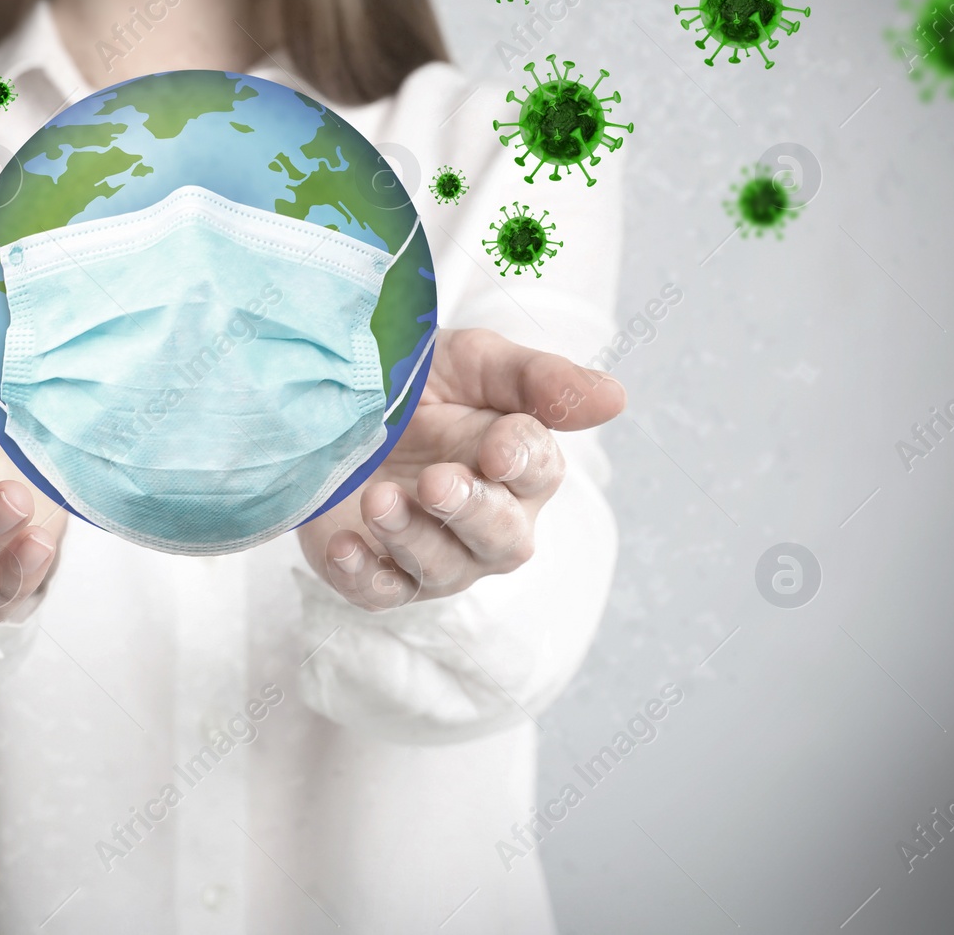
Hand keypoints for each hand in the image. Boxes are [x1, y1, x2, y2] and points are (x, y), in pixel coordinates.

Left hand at [297, 328, 625, 610]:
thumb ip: (538, 379)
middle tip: (437, 481)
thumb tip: (615, 398)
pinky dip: (363, 574)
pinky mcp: (378, 575)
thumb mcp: (474, 362)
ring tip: (379, 498)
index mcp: (521, 468)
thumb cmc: (421, 386)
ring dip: (412, 536)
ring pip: (439, 567)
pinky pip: (379, 592)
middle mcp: (487, 523)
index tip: (496, 447)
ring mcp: (434, 556)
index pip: (537, 470)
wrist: (338, 402)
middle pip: (499, 535)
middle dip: (470, 510)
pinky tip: (344, 546)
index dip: (521, 460)